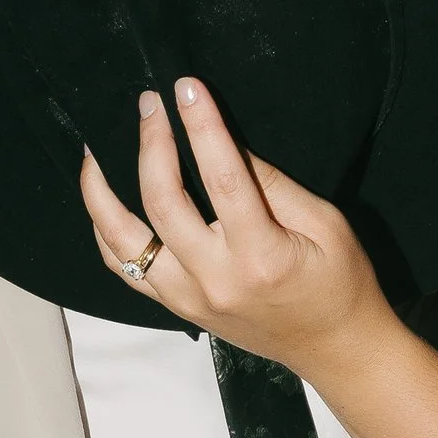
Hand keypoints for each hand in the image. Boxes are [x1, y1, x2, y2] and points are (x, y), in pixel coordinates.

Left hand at [80, 79, 387, 375]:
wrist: (336, 350)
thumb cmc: (340, 283)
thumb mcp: (325, 224)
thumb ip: (273, 184)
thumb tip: (225, 141)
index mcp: (261, 257)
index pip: (223, 179)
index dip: (202, 128)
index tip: (186, 87)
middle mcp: (215, 281)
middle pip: (163, 203)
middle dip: (151, 144)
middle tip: (149, 103)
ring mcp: (188, 299)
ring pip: (123, 241)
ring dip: (102, 193)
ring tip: (97, 151)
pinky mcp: (177, 307)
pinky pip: (123, 268)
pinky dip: (105, 231)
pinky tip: (103, 199)